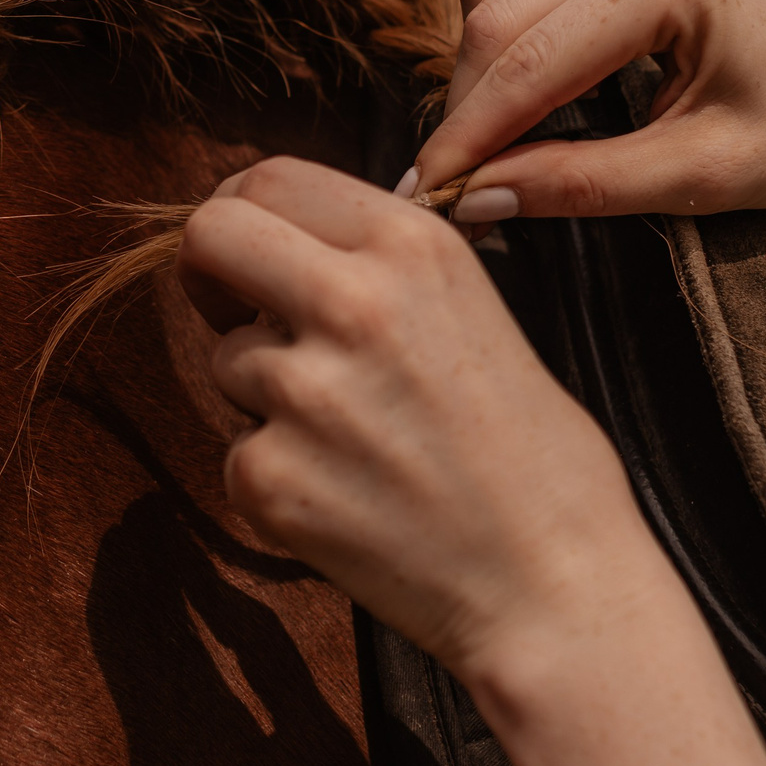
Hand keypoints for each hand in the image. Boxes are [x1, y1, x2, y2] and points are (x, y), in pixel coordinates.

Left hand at [174, 155, 765, 765]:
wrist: (556, 587)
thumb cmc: (534, 458)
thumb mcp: (475, 309)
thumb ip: (380, 266)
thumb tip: (283, 238)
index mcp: (412, 245)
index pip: (268, 177)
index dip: (245, 211)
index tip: (250, 251)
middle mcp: (351, 301)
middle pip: (210, 234)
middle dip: (211, 271)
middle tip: (239, 313)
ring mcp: (303, 392)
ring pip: (225, 359)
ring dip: (266, 393)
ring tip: (357, 440)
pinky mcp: (269, 477)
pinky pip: (236, 452)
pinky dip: (277, 476)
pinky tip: (351, 499)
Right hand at [410, 0, 765, 221]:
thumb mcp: (696, 179)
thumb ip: (578, 185)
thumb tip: (472, 201)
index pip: (527, 62)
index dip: (467, 138)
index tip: (425, 199)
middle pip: (491, 14)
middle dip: (467, 106)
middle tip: (457, 185)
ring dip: (477, 61)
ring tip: (500, 136)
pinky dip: (500, 27)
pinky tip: (529, 84)